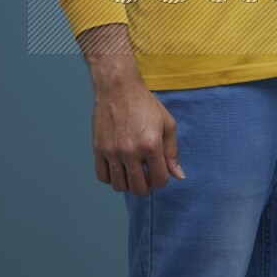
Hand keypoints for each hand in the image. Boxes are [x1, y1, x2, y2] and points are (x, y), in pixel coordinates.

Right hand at [78, 23, 184, 195]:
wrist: (118, 88)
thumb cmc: (145, 104)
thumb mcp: (167, 124)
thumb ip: (173, 152)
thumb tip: (178, 176)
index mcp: (151, 145)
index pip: (160, 180)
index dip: (162, 179)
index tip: (159, 171)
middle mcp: (131, 151)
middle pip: (139, 189)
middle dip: (146, 186)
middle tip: (146, 175)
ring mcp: (112, 152)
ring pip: (119, 186)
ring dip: (128, 183)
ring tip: (132, 171)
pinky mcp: (98, 149)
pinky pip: (103, 177)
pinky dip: (111, 178)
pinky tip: (118, 167)